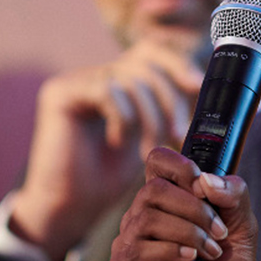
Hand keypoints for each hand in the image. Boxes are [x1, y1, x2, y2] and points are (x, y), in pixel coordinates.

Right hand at [7, 44, 203, 260]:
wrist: (68, 209)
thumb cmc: (106, 181)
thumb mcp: (146, 139)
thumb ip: (164, 112)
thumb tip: (200, 88)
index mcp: (117, 82)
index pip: (151, 52)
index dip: (176, 63)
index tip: (196, 85)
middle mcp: (95, 75)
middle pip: (146, 64)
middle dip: (169, 100)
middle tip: (177, 136)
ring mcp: (76, 81)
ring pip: (132, 79)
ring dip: (150, 118)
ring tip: (148, 151)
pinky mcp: (60, 93)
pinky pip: (107, 90)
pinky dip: (122, 118)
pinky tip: (117, 141)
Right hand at [107, 147, 257, 260]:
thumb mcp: (243, 229)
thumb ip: (235, 196)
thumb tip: (207, 180)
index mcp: (168, 200)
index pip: (157, 162)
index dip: (177, 164)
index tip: (201, 183)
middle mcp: (143, 217)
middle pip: (154, 188)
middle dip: (194, 209)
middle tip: (219, 232)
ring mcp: (129, 243)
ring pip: (147, 216)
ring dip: (188, 231)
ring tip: (209, 252)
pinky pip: (137, 248)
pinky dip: (169, 250)